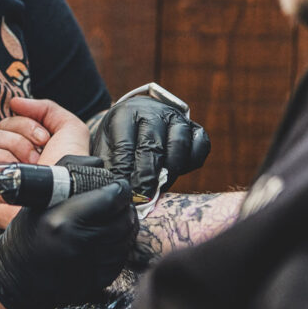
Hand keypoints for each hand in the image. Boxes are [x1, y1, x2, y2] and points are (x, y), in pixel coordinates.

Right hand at [0, 98, 88, 227]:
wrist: (60, 197)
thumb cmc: (68, 166)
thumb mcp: (71, 129)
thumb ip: (47, 108)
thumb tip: (15, 101)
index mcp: (29, 143)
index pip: (14, 119)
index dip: (29, 126)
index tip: (45, 142)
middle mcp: (12, 155)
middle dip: (20, 141)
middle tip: (36, 159)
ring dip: (9, 153)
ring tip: (25, 170)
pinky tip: (9, 177)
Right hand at [0, 160, 137, 308]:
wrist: (17, 277)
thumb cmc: (28, 234)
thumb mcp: (40, 198)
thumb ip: (70, 171)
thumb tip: (98, 163)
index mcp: (65, 220)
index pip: (111, 198)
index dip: (120, 188)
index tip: (118, 185)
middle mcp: (80, 243)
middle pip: (124, 219)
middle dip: (126, 206)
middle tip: (119, 200)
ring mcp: (91, 265)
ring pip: (127, 239)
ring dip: (126, 225)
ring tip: (116, 217)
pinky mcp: (99, 280)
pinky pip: (122, 257)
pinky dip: (121, 244)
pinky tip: (110, 238)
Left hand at [91, 97, 209, 197]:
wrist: (139, 119)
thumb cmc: (120, 139)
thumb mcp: (107, 147)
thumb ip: (112, 167)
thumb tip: (119, 190)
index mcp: (125, 114)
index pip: (125, 145)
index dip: (124, 171)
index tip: (124, 189)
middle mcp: (153, 112)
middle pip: (153, 146)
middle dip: (147, 176)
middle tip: (142, 196)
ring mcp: (177, 118)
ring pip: (179, 145)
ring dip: (170, 171)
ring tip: (159, 187)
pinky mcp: (194, 128)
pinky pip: (200, 147)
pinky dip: (190, 164)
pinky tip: (176, 172)